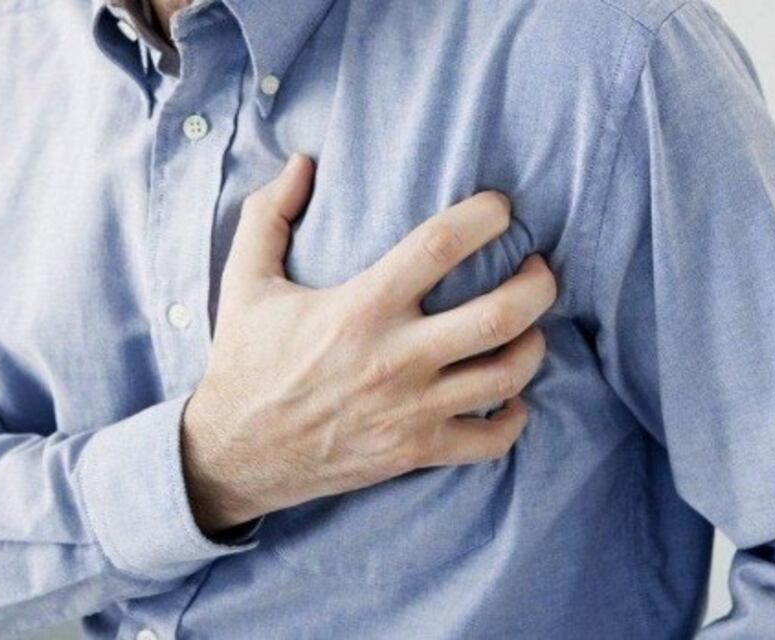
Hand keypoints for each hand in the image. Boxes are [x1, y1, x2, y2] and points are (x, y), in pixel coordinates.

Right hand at [182, 153, 556, 532]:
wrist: (235, 454)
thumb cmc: (245, 362)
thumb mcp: (244, 283)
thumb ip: (269, 216)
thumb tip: (301, 162)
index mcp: (358, 309)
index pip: (440, 247)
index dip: (483, 217)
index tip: (500, 208)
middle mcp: (393, 360)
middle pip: (498, 316)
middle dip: (537, 284)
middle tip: (539, 268)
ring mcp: (409, 411)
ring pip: (506, 377)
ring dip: (534, 345)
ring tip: (530, 325)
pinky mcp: (413, 452)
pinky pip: (489, 441)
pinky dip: (514, 418)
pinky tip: (511, 396)